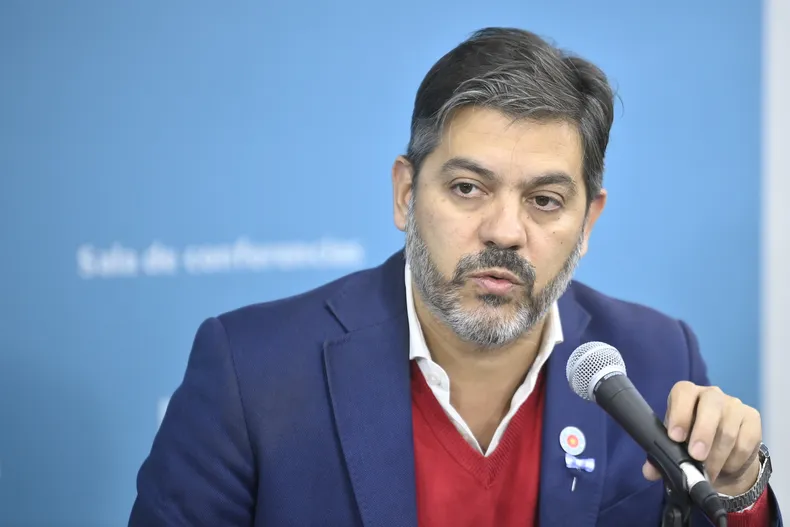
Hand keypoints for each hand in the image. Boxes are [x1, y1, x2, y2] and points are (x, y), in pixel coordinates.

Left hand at [642, 381, 761, 495]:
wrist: (722, 450)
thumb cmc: (691, 441)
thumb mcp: (674, 445)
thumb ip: (660, 456)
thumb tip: (649, 471)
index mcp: (686, 394)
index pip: (683, 393)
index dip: (680, 413)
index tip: (676, 437)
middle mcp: (711, 394)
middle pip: (710, 406)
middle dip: (703, 433)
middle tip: (696, 456)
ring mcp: (734, 405)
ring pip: (728, 429)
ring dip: (717, 456)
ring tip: (708, 472)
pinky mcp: (752, 419)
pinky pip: (745, 442)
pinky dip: (734, 460)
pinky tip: (725, 467)